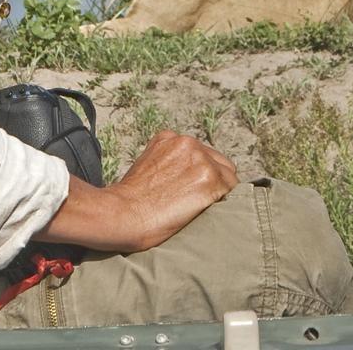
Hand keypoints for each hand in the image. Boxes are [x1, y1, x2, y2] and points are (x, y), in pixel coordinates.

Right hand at [37, 130, 236, 252]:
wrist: (121, 214)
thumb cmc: (127, 202)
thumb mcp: (145, 166)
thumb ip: (167, 164)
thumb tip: (184, 179)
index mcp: (169, 138)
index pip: (200, 154)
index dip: (199, 174)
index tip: (192, 190)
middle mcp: (187, 143)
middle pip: (218, 161)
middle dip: (213, 181)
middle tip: (198, 203)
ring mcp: (200, 160)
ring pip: (228, 176)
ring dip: (219, 193)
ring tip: (200, 210)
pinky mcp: (209, 179)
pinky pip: (232, 190)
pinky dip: (225, 203)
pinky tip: (209, 213)